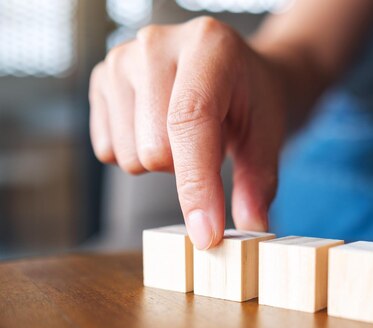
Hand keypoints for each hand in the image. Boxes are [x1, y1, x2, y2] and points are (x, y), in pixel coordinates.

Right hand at [89, 17, 285, 248]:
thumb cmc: (252, 100)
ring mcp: (123, 58)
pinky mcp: (101, 78)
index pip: (191, 122)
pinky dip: (134, 153)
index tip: (206, 234)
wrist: (235, 72)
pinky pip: (106, 150)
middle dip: (185, 170)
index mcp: (209, 47)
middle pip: (154, 149)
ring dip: (160, 162)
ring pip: (128, 155)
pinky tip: (157, 128)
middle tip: (209, 146)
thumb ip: (258, 184)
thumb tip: (251, 230)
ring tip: (184, 134)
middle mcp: (158, 44)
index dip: (196, 184)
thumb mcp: (267, 137)